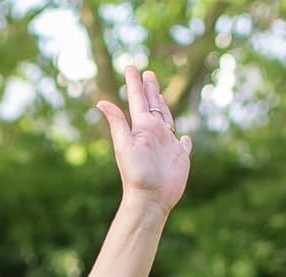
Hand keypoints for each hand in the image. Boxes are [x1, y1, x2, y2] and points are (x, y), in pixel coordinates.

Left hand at [97, 66, 191, 218]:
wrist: (149, 200)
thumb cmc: (136, 174)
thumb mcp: (124, 145)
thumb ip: (117, 123)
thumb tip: (100, 101)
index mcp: (142, 128)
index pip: (137, 100)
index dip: (135, 83)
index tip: (130, 66)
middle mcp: (154, 133)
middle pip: (152, 105)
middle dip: (150, 88)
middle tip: (147, 73)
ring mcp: (166, 145)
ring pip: (167, 119)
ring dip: (164, 107)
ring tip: (159, 97)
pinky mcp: (179, 157)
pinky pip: (183, 144)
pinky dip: (184, 139)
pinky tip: (184, 137)